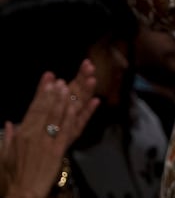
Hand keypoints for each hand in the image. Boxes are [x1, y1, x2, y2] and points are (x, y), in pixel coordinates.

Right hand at [0, 63, 99, 197]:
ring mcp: (47, 142)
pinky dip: (72, 116)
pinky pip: (66, 129)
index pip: (33, 108)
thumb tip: (9, 123)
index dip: (41, 92)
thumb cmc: (13, 176)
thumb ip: (8, 137)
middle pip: (45, 109)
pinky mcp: (58, 150)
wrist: (23, 192)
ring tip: (68, 85)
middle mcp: (34, 135)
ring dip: (63, 100)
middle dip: (52, 92)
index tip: (47, 78)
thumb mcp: (5, 155)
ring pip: (56, 116)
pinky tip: (77, 105)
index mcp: (21, 134)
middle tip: (59, 79)